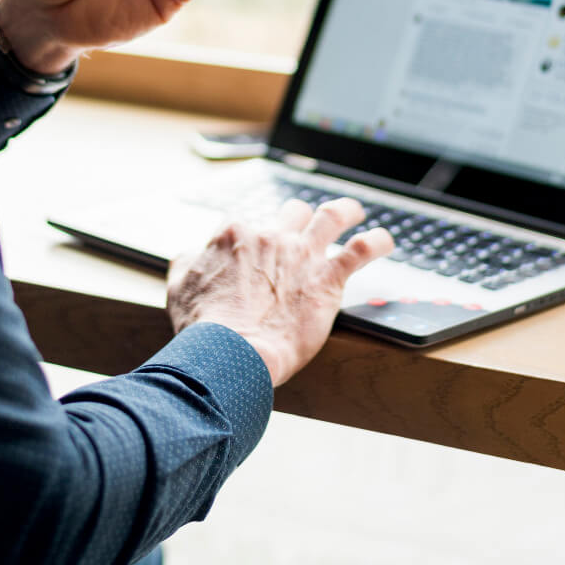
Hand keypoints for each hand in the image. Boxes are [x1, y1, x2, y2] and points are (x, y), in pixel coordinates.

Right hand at [167, 198, 393, 386]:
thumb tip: (193, 254)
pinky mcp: (327, 280)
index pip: (245, 224)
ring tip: (353, 212)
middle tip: (303, 230)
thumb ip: (188, 262)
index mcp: (234, 235)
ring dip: (345, 211)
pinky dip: (376, 242)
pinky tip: (384, 241)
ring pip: (331, 216)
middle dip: (297, 219)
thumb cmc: (203, 327)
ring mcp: (301, 255)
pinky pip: (361, 251)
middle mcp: (270, 236)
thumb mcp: (180, 286)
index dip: (249, 240)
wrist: (230, 353)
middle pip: (290, 213)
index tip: (252, 254)